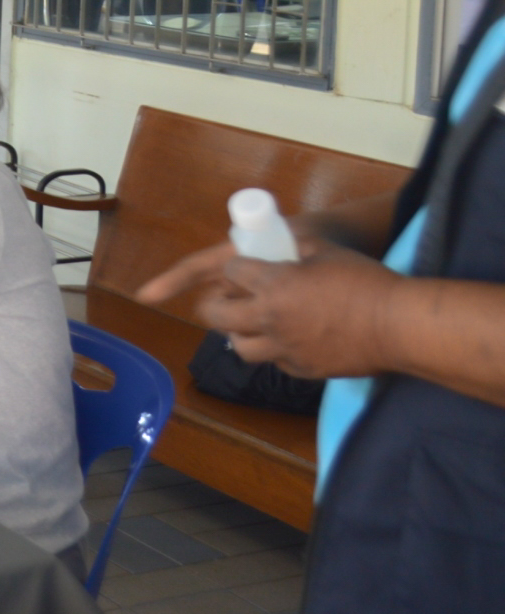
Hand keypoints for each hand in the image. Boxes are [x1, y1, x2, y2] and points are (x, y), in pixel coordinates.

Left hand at [142, 236, 403, 378]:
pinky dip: (274, 351)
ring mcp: (285, 348)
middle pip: (218, 315)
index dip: (235, 269)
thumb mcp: (325, 251)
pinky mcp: (303, 369)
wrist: (398, 325)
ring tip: (247, 326)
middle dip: (215, 305)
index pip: (232, 272)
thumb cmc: (365, 280)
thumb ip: (297, 248)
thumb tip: (284, 244)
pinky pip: (276, 362)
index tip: (241, 269)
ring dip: (238, 334)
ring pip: (241, 347)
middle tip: (222, 301)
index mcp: (273, 284)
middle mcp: (270, 318)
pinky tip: (284, 342)